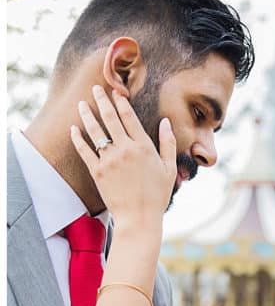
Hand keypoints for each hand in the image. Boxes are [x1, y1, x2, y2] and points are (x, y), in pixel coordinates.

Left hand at [71, 85, 175, 227]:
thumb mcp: (169, 168)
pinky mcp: (97, 171)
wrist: (139, 217)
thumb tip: (165, 122)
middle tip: (95, 89)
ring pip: (95, 131)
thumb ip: (167, 142)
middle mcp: (125, 149)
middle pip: (110, 119)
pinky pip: (84, 150)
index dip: (121, 102)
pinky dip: (77, 138)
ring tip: (81, 104)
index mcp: (143, 146)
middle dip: (101, 101)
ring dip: (87, 115)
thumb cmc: (157, 194)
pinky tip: (73, 129)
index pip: (129, 117)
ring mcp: (109, 160)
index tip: (115, 91)